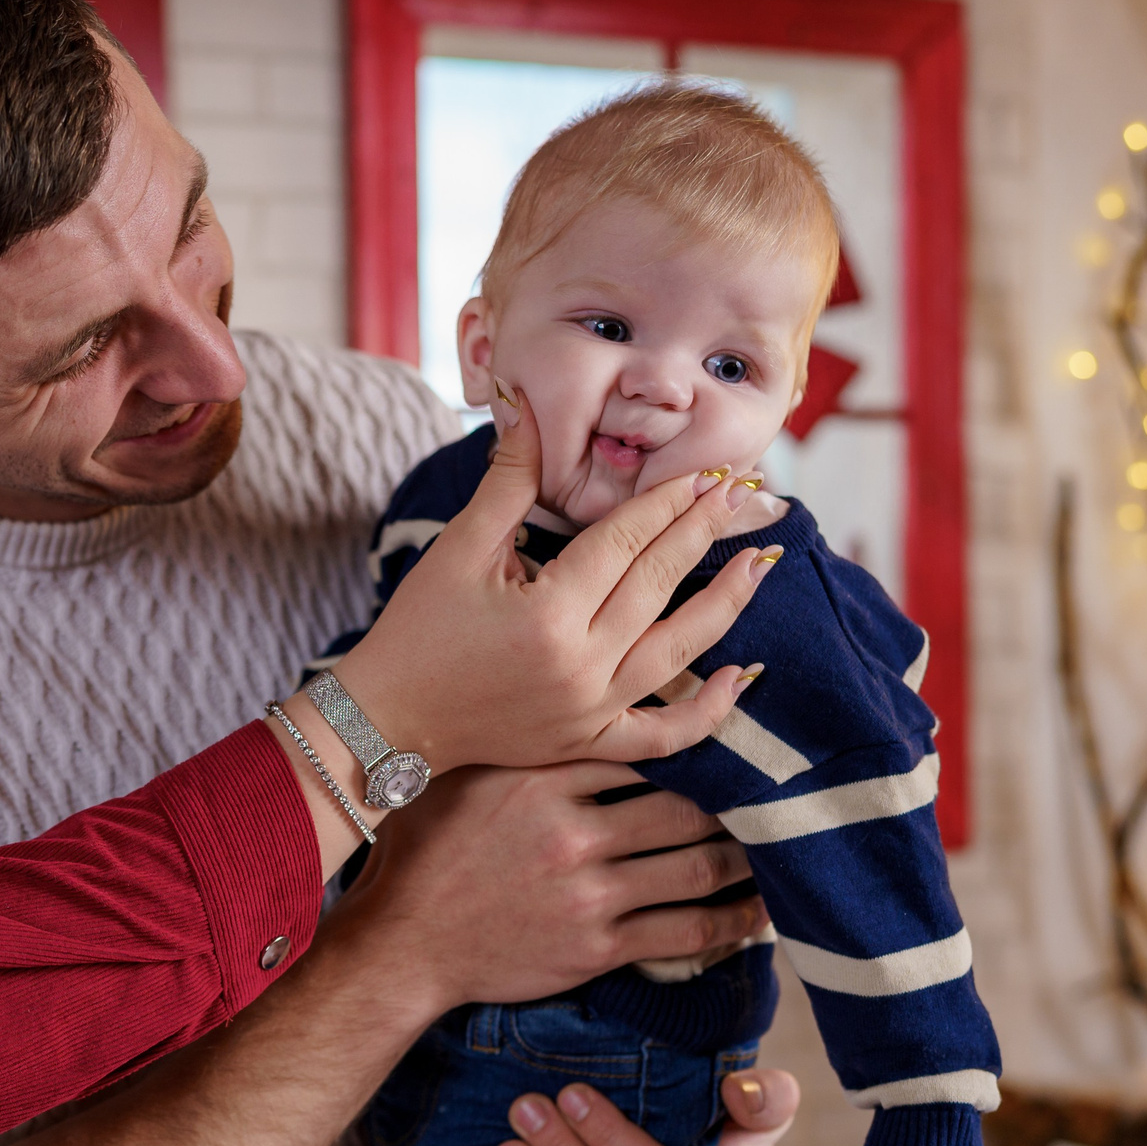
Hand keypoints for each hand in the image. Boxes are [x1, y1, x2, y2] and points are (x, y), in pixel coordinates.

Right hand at [329, 387, 777, 775]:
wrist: (386, 720)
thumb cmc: (417, 630)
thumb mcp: (457, 549)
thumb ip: (506, 480)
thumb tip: (524, 403)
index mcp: (548, 613)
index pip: (624, 543)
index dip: (667, 503)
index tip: (705, 473)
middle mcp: (579, 665)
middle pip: (658, 586)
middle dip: (704, 534)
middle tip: (745, 494)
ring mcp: (589, 710)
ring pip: (677, 653)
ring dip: (725, 606)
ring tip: (760, 563)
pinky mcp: (587, 742)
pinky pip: (663, 735)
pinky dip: (706, 712)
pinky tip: (740, 678)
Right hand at [337, 762, 766, 1015]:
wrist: (400, 945)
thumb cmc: (423, 852)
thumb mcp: (458, 777)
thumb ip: (513, 742)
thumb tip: (562, 695)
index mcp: (538, 778)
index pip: (639, 746)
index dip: (694, 735)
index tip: (730, 725)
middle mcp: (570, 832)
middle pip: (683, 805)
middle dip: (734, 798)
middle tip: (772, 784)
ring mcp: (587, 893)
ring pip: (695, 867)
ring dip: (746, 857)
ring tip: (780, 842)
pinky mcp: (596, 947)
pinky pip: (684, 932)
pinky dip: (733, 922)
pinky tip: (761, 912)